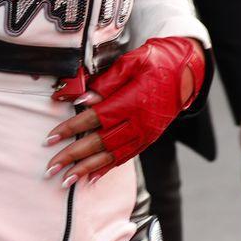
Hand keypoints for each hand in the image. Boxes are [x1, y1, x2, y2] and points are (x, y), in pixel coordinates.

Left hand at [43, 37, 203, 185]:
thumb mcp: (133, 61)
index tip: (51, 138)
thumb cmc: (158, 61)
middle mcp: (139, 122)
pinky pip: (126, 157)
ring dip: (87, 169)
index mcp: (133, 101)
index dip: (71, 129)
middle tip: (51, 167)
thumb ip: (106, 82)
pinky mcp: (148, 138)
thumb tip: (81, 98)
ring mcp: (145, 133)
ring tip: (67, 180)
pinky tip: (92, 177)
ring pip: (112, 156)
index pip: (95, 118)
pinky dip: (108, 168)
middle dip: (73, 156)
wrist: (189, 72)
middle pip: (101, 142)